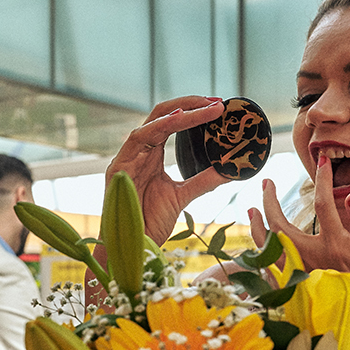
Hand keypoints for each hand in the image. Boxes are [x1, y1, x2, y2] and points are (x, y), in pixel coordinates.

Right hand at [107, 96, 229, 243]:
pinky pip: (140, 137)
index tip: (220, 108)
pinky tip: (180, 118)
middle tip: (218, 102)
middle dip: (191, 105)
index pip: (171, 123)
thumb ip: (203, 181)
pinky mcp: (119, 167)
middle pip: (162, 114)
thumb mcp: (182, 196)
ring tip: (208, 108)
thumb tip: (230, 169)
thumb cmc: (148, 224)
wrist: (131, 247)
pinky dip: (161, 125)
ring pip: (153, 122)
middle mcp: (137, 153)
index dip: (194, 112)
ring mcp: (127, 158)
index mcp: (150, 156)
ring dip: (182, 111)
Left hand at [249, 153, 349, 308]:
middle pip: (279, 227)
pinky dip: (261, 256)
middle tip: (266, 183)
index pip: (323, 204)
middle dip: (269, 202)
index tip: (322, 161)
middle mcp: (313, 261)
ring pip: (268, 251)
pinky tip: (259, 245)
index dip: (322, 178)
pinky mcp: (301, 290)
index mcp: (336, 247)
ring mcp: (304, 277)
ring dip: (257, 228)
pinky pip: (271, 272)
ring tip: (252, 209)